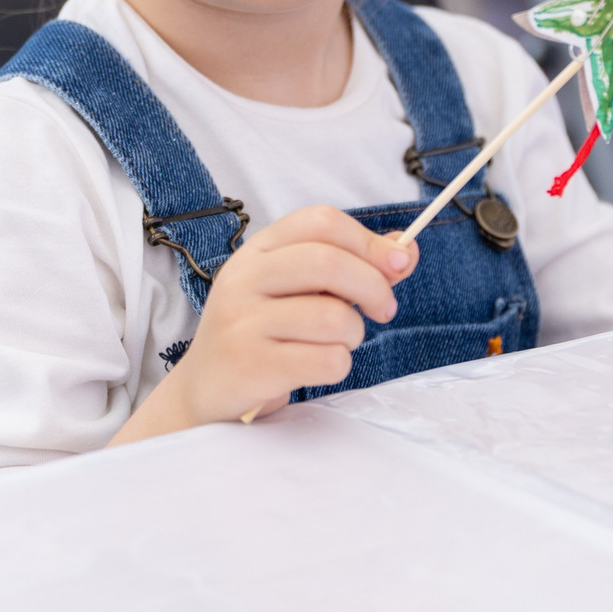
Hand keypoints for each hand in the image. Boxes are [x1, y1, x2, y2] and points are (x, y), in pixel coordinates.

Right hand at [114, 207, 416, 437]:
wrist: (206, 390)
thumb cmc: (262, 333)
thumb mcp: (297, 290)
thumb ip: (350, 267)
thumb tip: (406, 251)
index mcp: (257, 250)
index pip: (320, 222)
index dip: (368, 241)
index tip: (398, 265)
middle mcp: (244, 278)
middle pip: (328, 262)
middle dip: (373, 286)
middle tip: (384, 309)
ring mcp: (242, 321)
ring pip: (332, 316)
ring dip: (353, 334)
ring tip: (338, 342)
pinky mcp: (251, 364)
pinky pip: (325, 359)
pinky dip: (338, 365)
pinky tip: (318, 366)